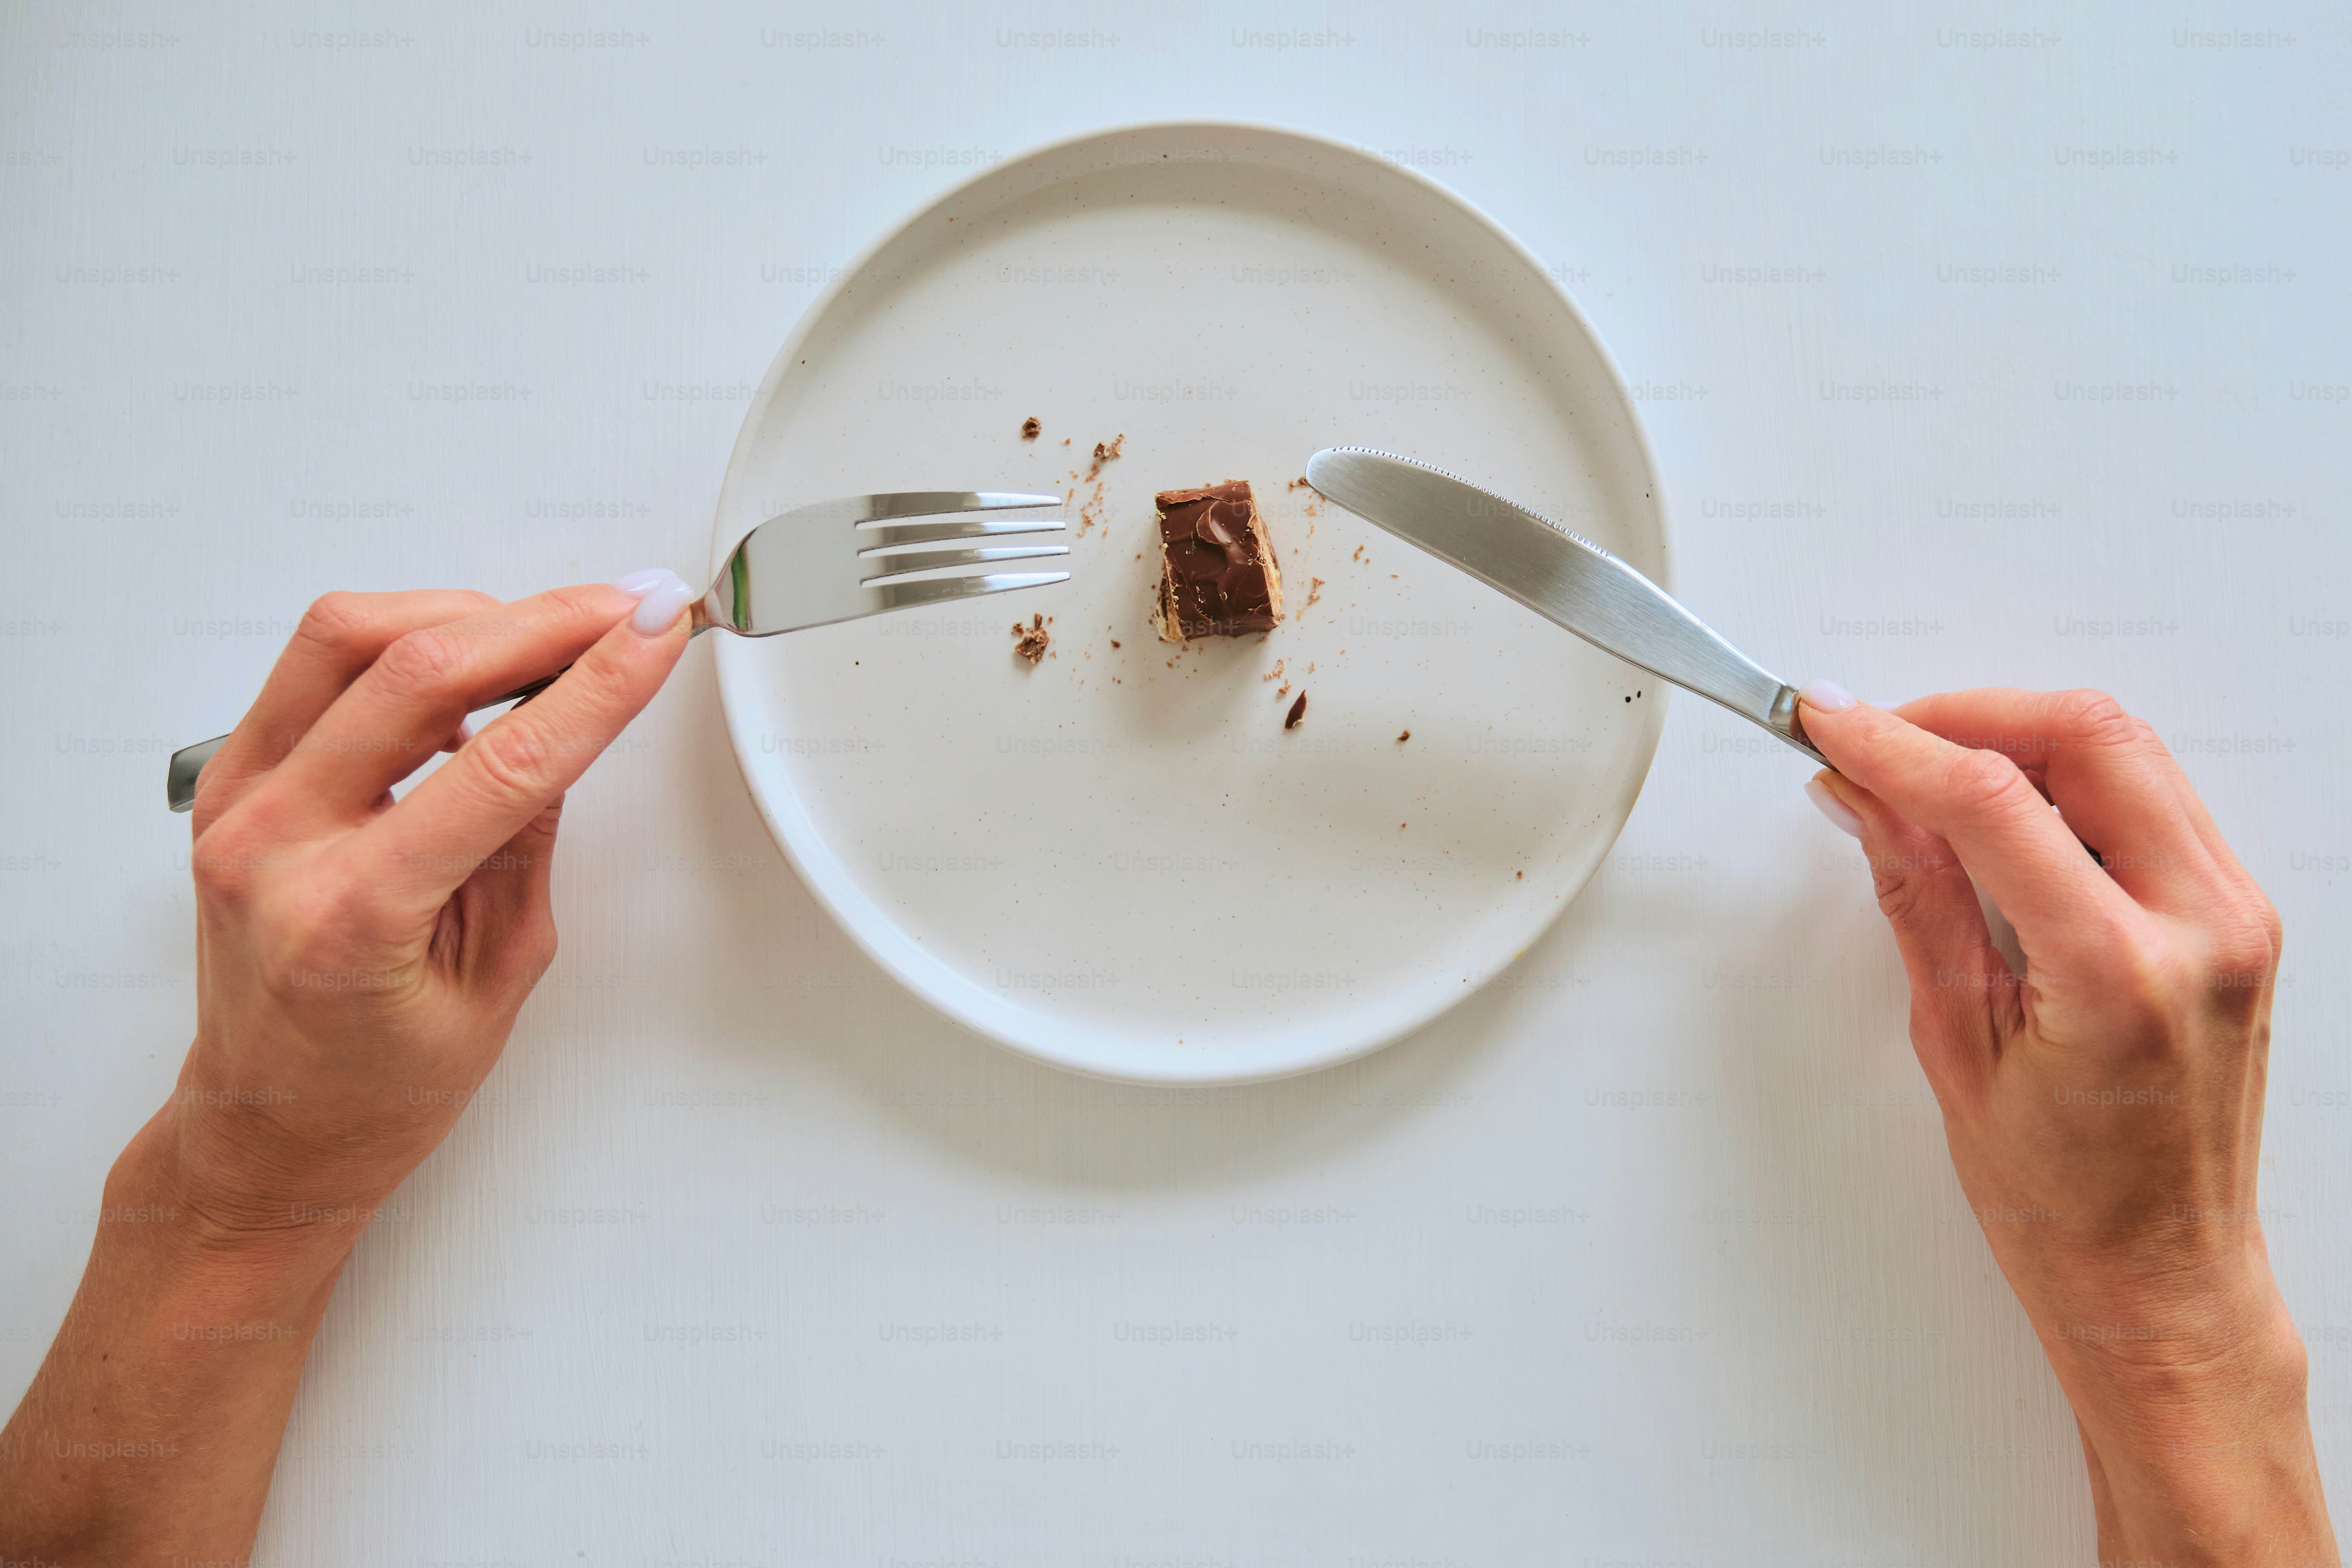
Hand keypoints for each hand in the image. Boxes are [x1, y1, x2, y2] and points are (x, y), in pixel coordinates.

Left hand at [168, 576, 694, 1252]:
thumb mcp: (494, 981)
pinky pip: (311, 669)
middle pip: (414, 672)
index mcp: (348, 919)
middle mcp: (273, 847)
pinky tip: (460, 670)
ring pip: (346, 638)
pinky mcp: (229, 782)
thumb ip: (526, 847)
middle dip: (540, 623)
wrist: (266, 1132)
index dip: (593, 688)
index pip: (499, 764)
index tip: (652, 636)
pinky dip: (398, 646)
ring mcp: (236, 805)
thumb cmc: (372, 1089)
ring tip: (542, 633)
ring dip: (461, 616)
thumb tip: (567, 729)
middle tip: (618, 608)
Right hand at [1798, 682, 2332, 1564]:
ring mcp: (2234, 917)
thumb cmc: (2066, 1201)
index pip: (1995, 801)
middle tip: (1881, 735)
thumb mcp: (1957, 1044)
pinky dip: (2067, 778)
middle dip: (1968, 712)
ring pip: (2128, 750)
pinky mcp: (2236, 916)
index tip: (1833, 724)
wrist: (2161, 1276)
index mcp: (2120, 975)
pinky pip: (2153, 798)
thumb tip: (1870, 800)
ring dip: (2019, 736)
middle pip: (2088, 736)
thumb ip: (1919, 898)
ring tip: (1928, 768)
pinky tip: (1999, 809)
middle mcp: (2201, 929)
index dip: (1897, 746)